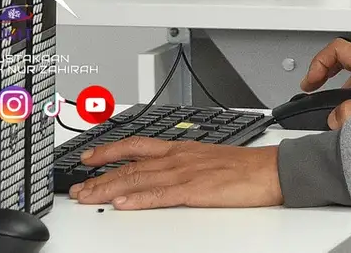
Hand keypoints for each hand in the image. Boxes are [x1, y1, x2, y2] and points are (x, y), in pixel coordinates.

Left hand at [68, 138, 279, 208]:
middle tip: (78, 188)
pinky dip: (139, 200)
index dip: (109, 151)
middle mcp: (179, 157)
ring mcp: (186, 173)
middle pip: (131, 165)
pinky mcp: (195, 190)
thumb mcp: (209, 161)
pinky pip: (161, 195)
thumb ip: (184, 166)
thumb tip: (163, 177)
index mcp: (182, 149)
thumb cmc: (246, 167)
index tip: (89, 158)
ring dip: (110, 189)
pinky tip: (122, 205)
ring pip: (139, 180)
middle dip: (100, 177)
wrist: (272, 170)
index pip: (137, 146)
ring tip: (89, 197)